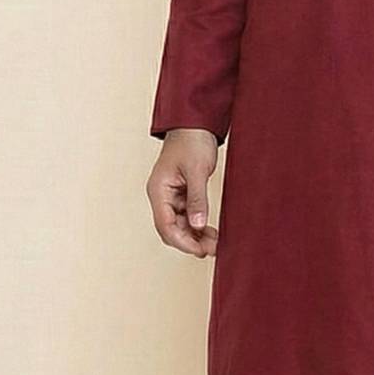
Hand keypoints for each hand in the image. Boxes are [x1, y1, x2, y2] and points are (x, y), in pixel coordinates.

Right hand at [147, 128, 219, 255]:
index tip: (201, 250)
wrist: (195, 124)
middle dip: (190, 242)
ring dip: (195, 235)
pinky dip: (197, 225)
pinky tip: (210, 231)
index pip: (165, 225)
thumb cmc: (192, 141)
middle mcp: (161, 196)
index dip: (182, 242)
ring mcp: (170, 196)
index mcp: (158, 190)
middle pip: (170, 229)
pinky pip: (186, 216)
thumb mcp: (197, 171)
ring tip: (215, 242)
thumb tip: (197, 225)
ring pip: (179, 225)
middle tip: (213, 249)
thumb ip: (197, 199)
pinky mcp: (181, 194)